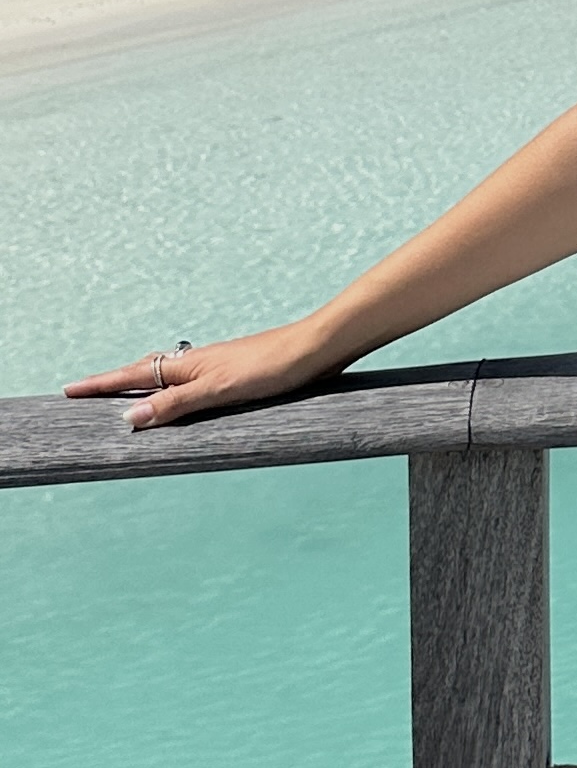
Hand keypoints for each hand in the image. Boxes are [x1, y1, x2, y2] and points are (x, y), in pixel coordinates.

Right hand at [66, 325, 336, 429]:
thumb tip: (129, 418)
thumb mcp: (219, 391)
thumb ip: (176, 404)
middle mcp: (196, 361)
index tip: (69, 389)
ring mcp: (215, 364)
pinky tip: (183, 394)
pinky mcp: (235, 371)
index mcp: (187, 366)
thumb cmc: (271, 368)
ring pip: (167, 373)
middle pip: (145, 371)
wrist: (315, 348)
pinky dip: (171, 388)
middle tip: (86, 391)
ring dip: (142, 383)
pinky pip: (189, 380)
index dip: (101, 384)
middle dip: (114, 382)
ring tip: (124, 393)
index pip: (132, 376)